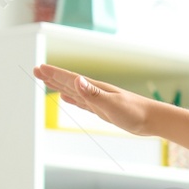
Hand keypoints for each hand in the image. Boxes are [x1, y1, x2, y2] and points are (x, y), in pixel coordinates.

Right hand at [31, 64, 153, 135]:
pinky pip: (83, 102)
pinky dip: (73, 99)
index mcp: (95, 89)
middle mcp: (95, 92)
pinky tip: (67, 97)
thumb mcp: (112, 104)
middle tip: (36, 70)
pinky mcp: (103, 110)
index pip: (70, 79)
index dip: (54, 74)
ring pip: (74, 91)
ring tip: (46, 81)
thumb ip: (93, 93)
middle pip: (68, 82)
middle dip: (52, 77)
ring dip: (59, 86)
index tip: (39, 68)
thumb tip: (76, 80)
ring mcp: (99, 100)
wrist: (153, 120)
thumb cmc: (135, 112)